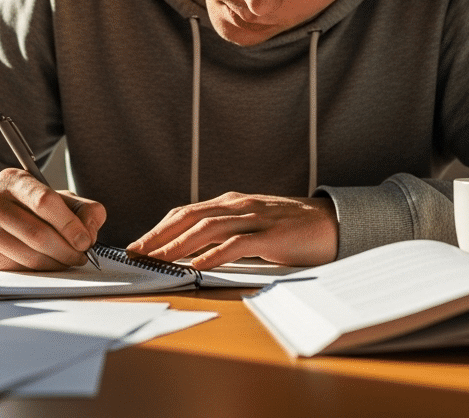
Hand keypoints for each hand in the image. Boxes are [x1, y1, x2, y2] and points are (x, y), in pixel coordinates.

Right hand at [0, 167, 106, 270]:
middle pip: (38, 234)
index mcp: (13, 180)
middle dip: (67, 249)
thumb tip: (90, 232)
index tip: (85, 240)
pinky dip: (42, 270)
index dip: (69, 224)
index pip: (44, 201)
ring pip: (30, 256)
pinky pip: (21, 269)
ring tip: (69, 259)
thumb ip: (82, 209)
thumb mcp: (56, 198)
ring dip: (58, 263)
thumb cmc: (28, 207)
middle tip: (81, 255)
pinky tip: (50, 263)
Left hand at [126, 192, 337, 269]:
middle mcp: (238, 206)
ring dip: (179, 245)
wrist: (332, 222)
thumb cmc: (290, 227)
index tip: (138, 245)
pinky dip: (215, 255)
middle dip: (159, 235)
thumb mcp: (251, 225)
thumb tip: (191, 251)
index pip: (185, 213)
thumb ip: (225, 232)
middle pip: (189, 217)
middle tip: (136, 252)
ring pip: (208, 229)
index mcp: (230, 203)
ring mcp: (255, 219)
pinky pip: (238, 244)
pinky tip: (198, 266)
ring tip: (158, 260)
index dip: (159, 228)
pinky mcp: (272, 235)